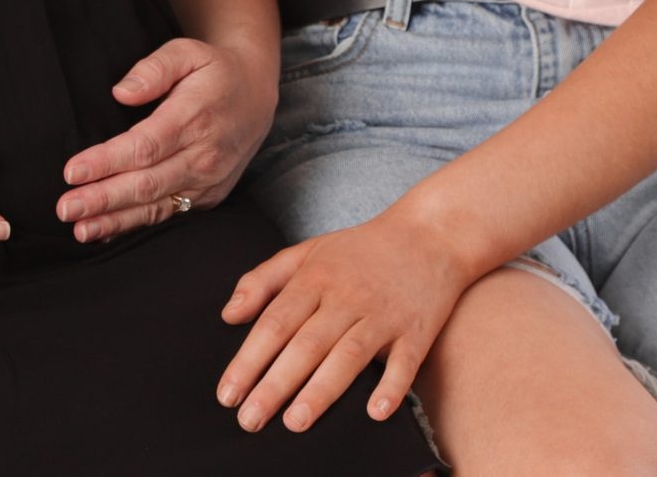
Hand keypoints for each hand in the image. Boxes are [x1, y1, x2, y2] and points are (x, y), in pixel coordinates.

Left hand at [55, 37, 276, 241]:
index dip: (107, 162)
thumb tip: (121, 93)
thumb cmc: (214, 71)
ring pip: (156, 205)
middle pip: (147, 183)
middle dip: (103, 199)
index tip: (72, 171)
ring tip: (80, 228)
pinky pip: (169, 213)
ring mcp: (208, 180)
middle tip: (65, 208)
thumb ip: (154, 69)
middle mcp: (204, 155)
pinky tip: (106, 231)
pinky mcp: (209, 196)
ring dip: (116, 219)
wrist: (257, 96)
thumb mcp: (187, 52)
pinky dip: (136, 224)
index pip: (144, 146)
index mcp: (194, 118)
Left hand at [216, 209, 474, 433]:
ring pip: (348, 355)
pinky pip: (405, 363)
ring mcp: (383, 315)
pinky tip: (375, 413)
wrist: (430, 234)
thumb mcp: (307, 251)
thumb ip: (263, 280)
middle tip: (250, 420)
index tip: (227, 394)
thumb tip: (228, 315)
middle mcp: (346, 297)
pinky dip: (391, 387)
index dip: (248, 359)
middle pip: (305, 344)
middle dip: (274, 384)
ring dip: (321, 390)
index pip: (274, 323)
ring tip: (295, 422)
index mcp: (315, 278)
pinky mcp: (417, 330)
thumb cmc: (360, 250)